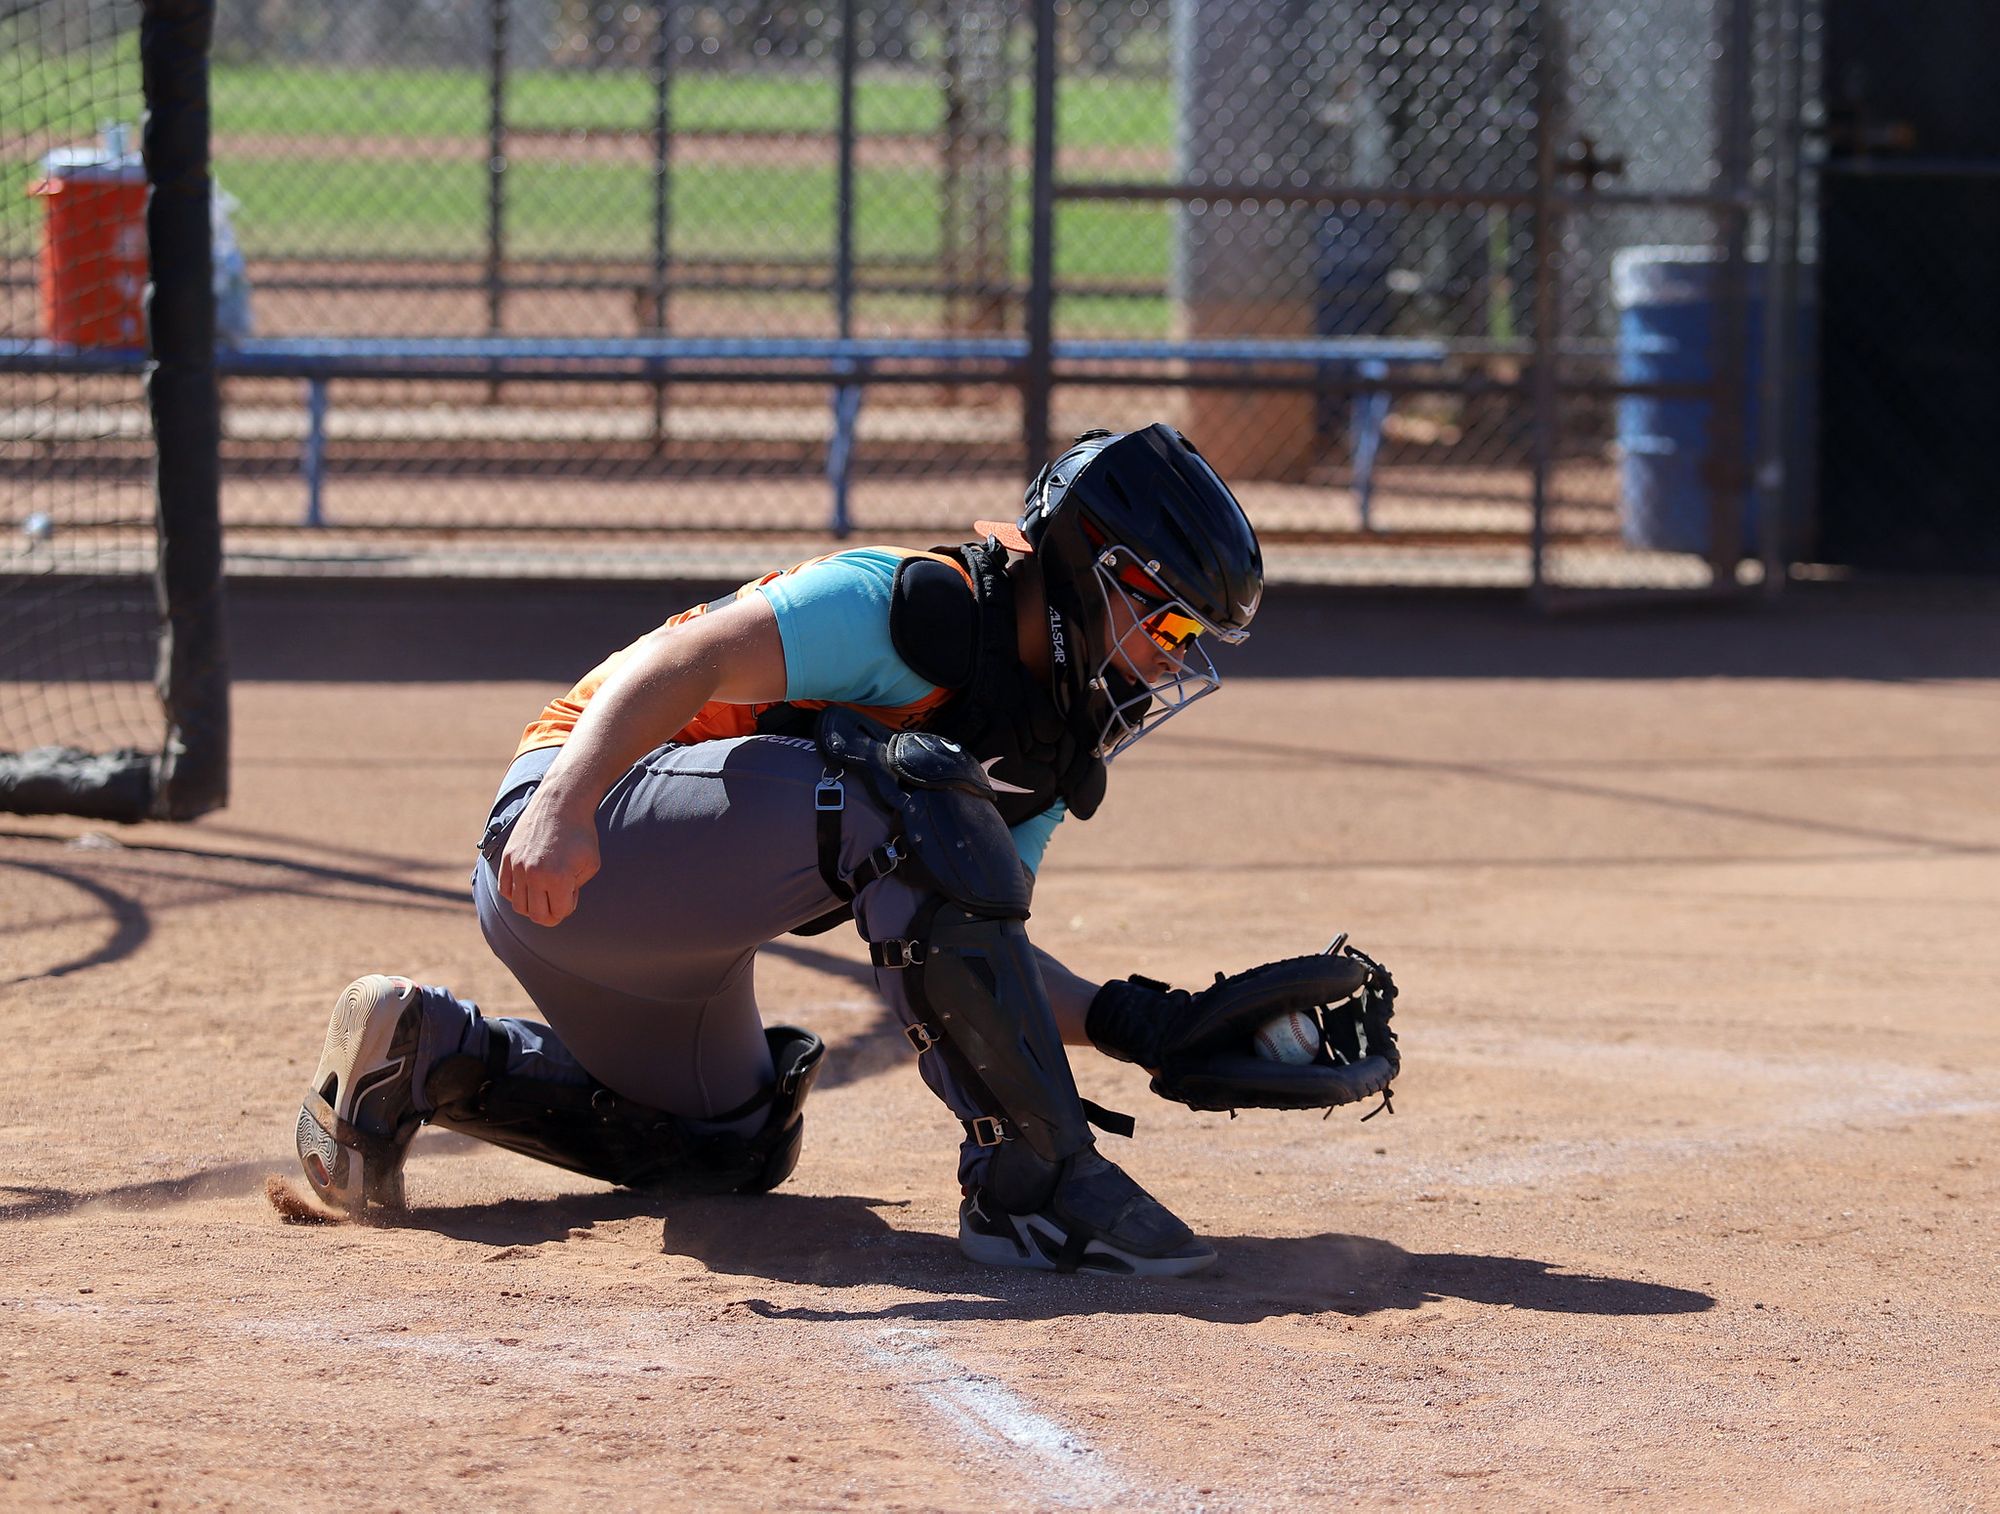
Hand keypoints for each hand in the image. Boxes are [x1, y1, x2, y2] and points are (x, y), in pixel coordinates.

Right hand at [496, 790, 600, 926]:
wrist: (561, 802)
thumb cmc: (581, 834)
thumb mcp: (590, 864)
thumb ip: (575, 889)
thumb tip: (557, 903)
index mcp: (557, 878)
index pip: (559, 913)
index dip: (569, 906)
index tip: (573, 889)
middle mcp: (533, 874)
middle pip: (536, 916)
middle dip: (551, 912)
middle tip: (559, 896)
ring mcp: (517, 866)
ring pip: (519, 906)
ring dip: (533, 905)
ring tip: (545, 889)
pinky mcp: (507, 857)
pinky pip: (505, 890)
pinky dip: (517, 894)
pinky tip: (530, 884)